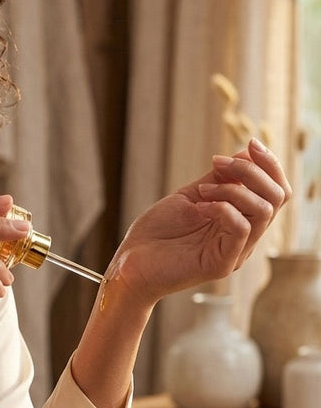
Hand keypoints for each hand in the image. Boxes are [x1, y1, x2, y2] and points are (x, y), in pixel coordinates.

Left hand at [109, 138, 291, 306]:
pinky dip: (223, 208)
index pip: (276, 191)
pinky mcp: (221, 264)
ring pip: (264, 212)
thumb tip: (246, 153)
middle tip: (219, 162)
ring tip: (203, 190)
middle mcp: (243, 237)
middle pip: (277, 198)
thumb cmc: (156, 233)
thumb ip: (219, 179)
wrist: (130, 264)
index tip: (250, 143)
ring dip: (233, 189)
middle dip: (253, 171)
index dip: (269, 164)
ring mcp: (235, 252)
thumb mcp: (191, 196)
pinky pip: (240, 229)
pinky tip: (200, 206)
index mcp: (240, 220)